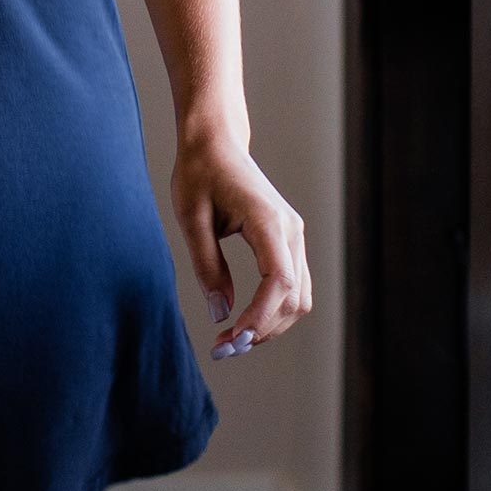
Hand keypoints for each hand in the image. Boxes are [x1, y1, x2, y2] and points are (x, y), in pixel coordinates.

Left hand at [170, 131, 310, 358]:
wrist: (216, 142)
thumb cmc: (199, 173)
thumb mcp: (190, 217)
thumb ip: (206, 266)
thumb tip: (220, 314)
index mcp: (267, 220)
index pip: (280, 280)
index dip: (261, 316)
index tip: (233, 339)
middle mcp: (291, 230)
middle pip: (294, 297)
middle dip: (263, 329)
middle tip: (223, 348)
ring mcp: (294, 236)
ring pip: (299, 297)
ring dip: (270, 324)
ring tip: (231, 339)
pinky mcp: (289, 241)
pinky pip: (293, 286)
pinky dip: (273, 310)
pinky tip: (244, 321)